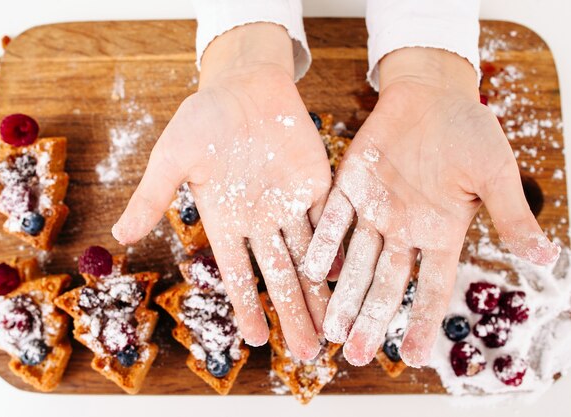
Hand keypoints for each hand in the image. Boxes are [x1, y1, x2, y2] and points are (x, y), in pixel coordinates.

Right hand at [112, 23, 332, 358]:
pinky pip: (331, 220)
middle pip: (279, 275)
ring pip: (308, 257)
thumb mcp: (172, 157)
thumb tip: (116, 237)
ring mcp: (290, 204)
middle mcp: (260, 221)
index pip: (237, 272)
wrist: (246, 84)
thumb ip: (151, 197)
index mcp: (226, 219)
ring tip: (332, 329)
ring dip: (320, 292)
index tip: (256, 339)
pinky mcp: (317, 184)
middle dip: (292, 313)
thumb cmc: (204, 117)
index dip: (246, 304)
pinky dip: (340, 248)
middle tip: (305, 354)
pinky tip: (351, 276)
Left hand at [303, 48, 559, 366]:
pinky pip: (334, 218)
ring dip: (344, 293)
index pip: (433, 287)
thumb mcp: (495, 174)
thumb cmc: (469, 132)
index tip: (413, 357)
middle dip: (372, 318)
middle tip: (356, 355)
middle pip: (387, 284)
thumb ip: (511, 216)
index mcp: (440, 233)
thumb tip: (548, 258)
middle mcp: (404, 230)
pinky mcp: (350, 186)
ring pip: (356, 260)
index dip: (424, 321)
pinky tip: (313, 268)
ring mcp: (374, 210)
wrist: (431, 94)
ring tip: (331, 329)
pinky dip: (324, 241)